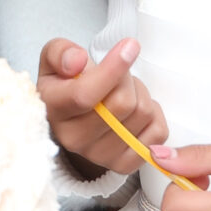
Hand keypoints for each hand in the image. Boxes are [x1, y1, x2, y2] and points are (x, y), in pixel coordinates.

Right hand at [37, 38, 167, 177]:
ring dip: (140, 93)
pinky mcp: (124, 165)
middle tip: (120, 73)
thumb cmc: (65, 83)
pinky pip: (158, 133)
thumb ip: (61, 52)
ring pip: (142, 114)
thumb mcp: (53, 59)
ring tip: (124, 90)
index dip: (112, 69)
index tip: (130, 45)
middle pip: (122, 103)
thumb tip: (78, 61)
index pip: (85, 94)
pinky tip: (136, 109)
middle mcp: (74, 138)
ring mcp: (100, 156)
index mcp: (53, 110)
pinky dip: (155, 113)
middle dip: (127, 78)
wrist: (73, 118)